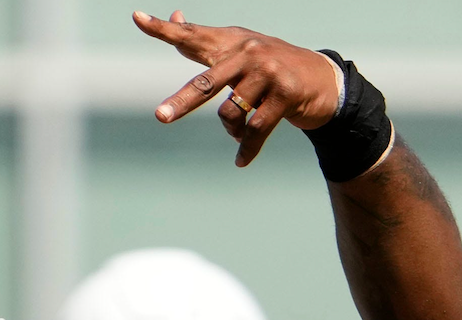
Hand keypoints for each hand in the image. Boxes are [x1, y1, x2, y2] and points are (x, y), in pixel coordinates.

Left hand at [133, 10, 340, 165]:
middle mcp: (248, 52)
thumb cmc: (269, 68)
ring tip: (239, 132)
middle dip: (183, 102)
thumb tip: (175, 16)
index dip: (163, 29)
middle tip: (160, 117)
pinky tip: (240, 161)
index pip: (191, 35)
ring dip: (232, 130)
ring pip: (231, 113)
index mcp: (232, 42)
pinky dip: (246, 149)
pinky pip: (255, 131)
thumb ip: (203, 41)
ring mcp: (268, 72)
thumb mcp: (238, 51)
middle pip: (206, 83)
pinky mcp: (285, 94)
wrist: (323, 80)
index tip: (137, 19)